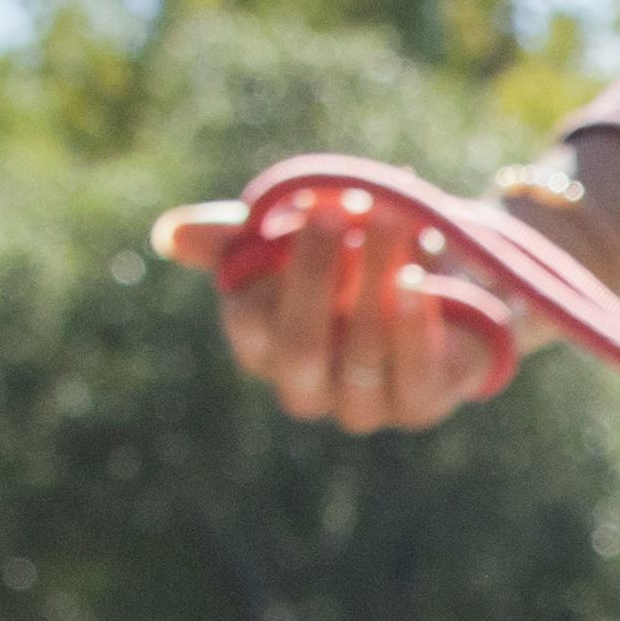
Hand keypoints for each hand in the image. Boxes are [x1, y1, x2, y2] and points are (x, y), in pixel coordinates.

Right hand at [159, 160, 525, 430]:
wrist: (451, 278)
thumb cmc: (356, 257)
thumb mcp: (294, 234)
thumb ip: (235, 238)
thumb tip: (168, 235)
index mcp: (264, 347)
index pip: (248, 321)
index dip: (268, 272)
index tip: (295, 215)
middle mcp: (306, 387)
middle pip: (298, 345)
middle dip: (315, 275)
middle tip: (334, 212)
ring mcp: (362, 406)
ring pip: (360, 354)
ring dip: (374, 280)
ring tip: (392, 220)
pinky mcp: (419, 407)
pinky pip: (413, 374)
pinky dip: (411, 324)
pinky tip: (414, 276)